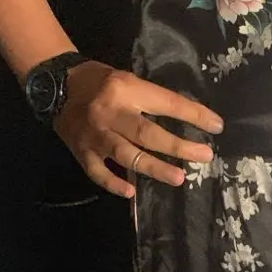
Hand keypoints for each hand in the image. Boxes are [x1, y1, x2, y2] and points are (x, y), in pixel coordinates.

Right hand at [58, 61, 221, 198]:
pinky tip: (131, 192)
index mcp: (126, 89)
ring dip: (154, 168)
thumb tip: (187, 120)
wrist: (55, 85)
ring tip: (179, 178)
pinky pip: (98, 172)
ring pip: (127, 155)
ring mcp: (95, 135)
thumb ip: (151, 100)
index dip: (193, 115)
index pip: (165, 103)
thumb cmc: (100, 81)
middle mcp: (111, 112)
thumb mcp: (127, 80)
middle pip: (148, 133)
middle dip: (178, 147)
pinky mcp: (81, 151)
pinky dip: (114, 183)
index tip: (216, 126)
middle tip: (204, 157)